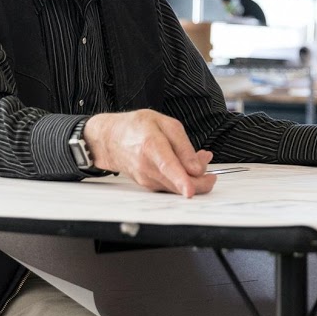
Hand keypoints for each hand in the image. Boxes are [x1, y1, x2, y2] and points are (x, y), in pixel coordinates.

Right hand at [82, 110, 216, 197]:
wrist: (110, 139)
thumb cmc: (136, 127)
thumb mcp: (164, 123)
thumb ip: (183, 146)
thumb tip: (198, 168)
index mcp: (151, 146)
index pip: (168, 166)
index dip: (181, 180)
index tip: (190, 191)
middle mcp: (147, 167)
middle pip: (178, 184)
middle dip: (201, 178)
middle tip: (207, 160)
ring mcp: (146, 179)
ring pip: (177, 187)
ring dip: (193, 176)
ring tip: (197, 157)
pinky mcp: (148, 185)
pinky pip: (171, 187)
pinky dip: (182, 178)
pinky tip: (184, 165)